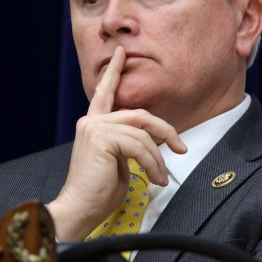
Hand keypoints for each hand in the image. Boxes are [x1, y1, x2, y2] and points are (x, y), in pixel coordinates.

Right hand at [46, 47, 187, 240]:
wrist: (79, 209)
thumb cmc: (99, 192)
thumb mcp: (119, 162)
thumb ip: (130, 144)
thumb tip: (153, 141)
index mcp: (94, 125)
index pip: (105, 93)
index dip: (115, 72)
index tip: (121, 52)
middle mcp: (92, 122)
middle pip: (141, 115)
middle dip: (166, 131)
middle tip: (181, 148)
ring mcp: (95, 128)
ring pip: (144, 134)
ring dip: (158, 159)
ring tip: (161, 178)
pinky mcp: (102, 139)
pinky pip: (140, 146)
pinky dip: (153, 164)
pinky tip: (155, 179)